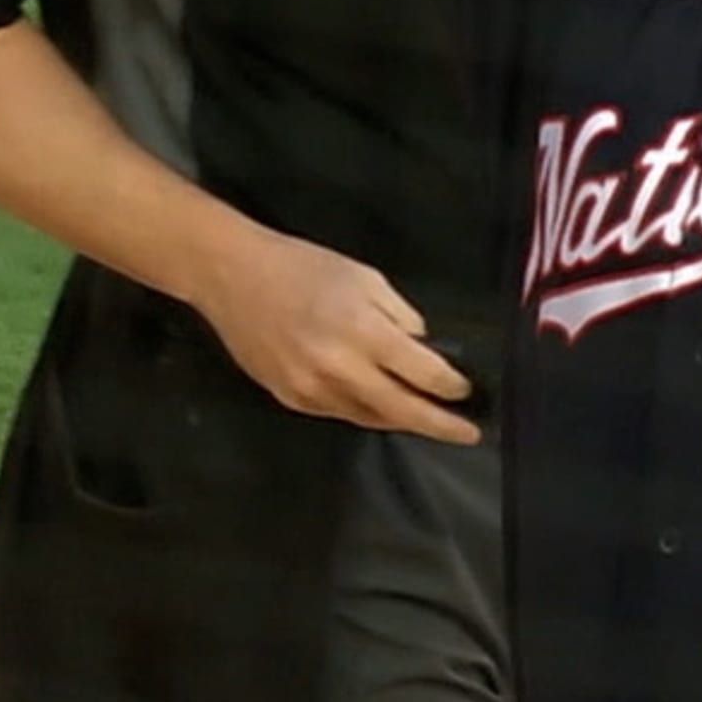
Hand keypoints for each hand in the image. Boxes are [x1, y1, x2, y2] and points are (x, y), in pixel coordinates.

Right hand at [193, 223, 482, 445]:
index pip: (422, 373)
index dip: (451, 386)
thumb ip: (399, 315)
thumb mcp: (365, 277)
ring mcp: (312, 390)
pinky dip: (365, 411)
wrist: (233, 277)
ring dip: (401, 420)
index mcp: (363, 332)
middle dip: (439, 425)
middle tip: (468, 434)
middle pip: (401, 410)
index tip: (467, 392)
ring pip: (370, 418)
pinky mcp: (291, 400)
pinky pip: (340, 413)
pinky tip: (380, 405)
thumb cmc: (304, 267)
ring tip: (427, 420)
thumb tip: (421, 348)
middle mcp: (339, 369)